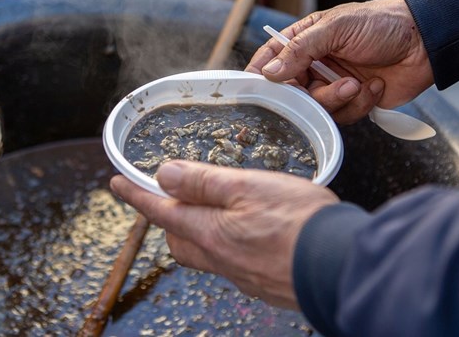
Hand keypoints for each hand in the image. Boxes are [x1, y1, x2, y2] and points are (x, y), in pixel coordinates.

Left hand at [109, 160, 339, 308]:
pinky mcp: (263, 282)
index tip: (117, 183)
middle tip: (169, 198)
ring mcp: (241, 273)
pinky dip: (227, 245)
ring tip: (211, 213)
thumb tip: (164, 176)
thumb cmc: (298, 222)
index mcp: (209, 232)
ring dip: (197, 231)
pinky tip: (247, 235)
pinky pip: (231, 263)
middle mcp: (219, 258)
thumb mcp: (245, 187)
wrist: (340, 266)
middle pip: (179, 238)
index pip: (160, 211)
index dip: (136, 195)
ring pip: (204, 252)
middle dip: (168, 218)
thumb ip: (202, 183)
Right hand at [246, 0, 433, 123]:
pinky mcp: (354, 103)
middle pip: (292, 93)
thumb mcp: (337, 27)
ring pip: (317, 109)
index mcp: (305, 40)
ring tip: (357, 84)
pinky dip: (360, 103)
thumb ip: (300, 49)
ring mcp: (333, 85)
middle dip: (310, 95)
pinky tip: (375, 85)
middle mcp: (315, 65)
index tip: (256, 89)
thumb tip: (269, 71)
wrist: (426, 42)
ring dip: (338, 99)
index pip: (271, 58)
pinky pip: (343, 116)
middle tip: (330, 84)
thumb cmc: (382, 23)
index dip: (260, 75)